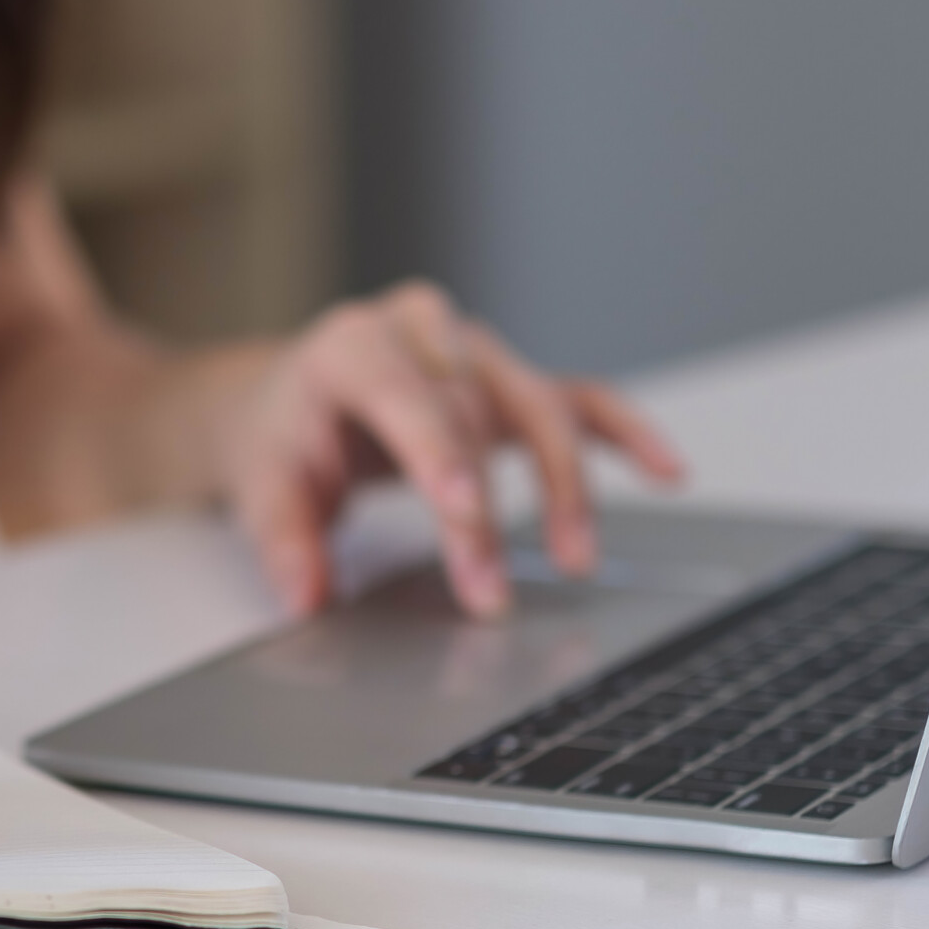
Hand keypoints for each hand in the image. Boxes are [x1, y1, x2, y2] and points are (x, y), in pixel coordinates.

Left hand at [226, 281, 683, 618]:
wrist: (288, 399)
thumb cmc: (283, 435)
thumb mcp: (261, 484)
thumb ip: (284, 540)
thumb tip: (308, 594)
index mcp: (352, 347)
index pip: (407, 396)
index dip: (440, 455)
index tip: (464, 514)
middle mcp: (422, 333)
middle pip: (473, 414)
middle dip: (485, 511)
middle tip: (487, 589)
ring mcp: (475, 353)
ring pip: (538, 407)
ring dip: (563, 485)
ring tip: (574, 558)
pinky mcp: (510, 382)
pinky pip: (581, 400)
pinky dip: (625, 434)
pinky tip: (667, 471)